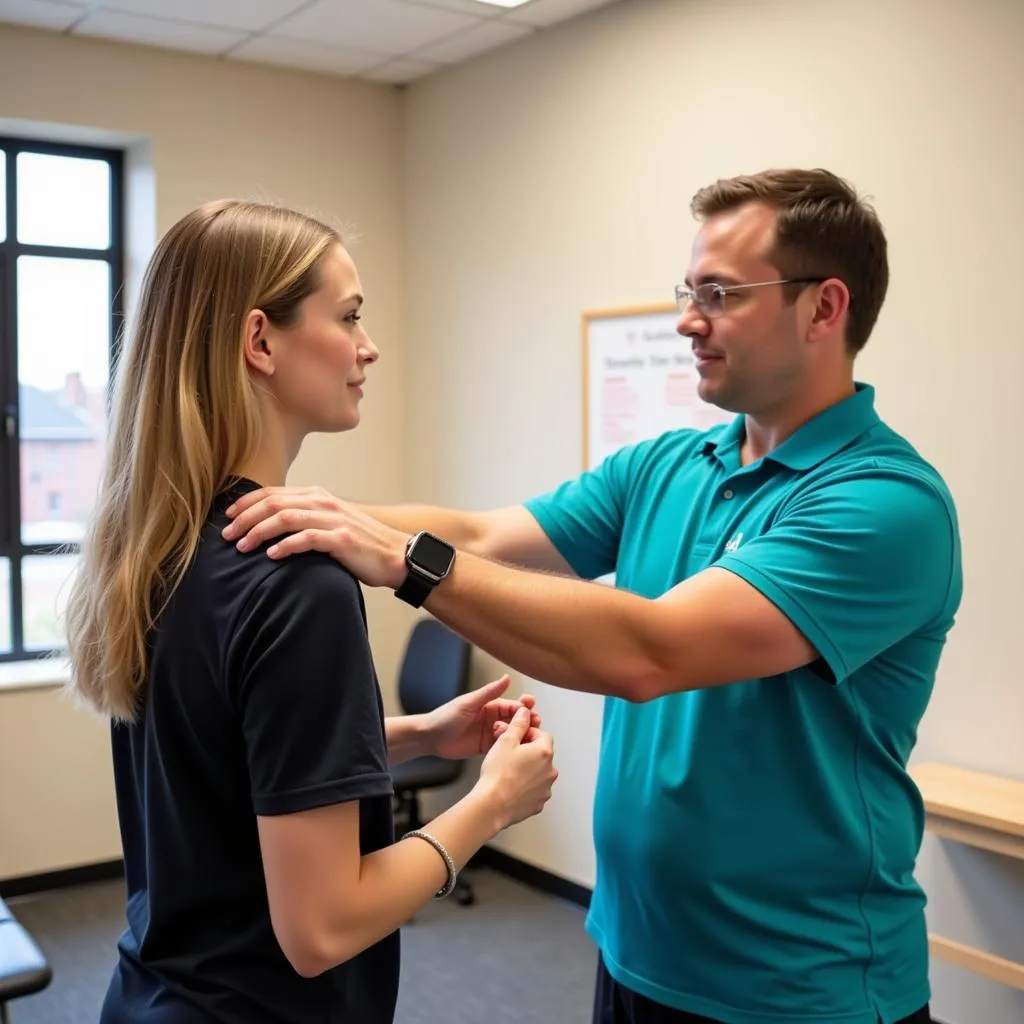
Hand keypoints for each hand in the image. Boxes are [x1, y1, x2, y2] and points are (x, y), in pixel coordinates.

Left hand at [221, 486, 406, 588]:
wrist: (396, 555)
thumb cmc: (360, 544)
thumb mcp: (330, 523)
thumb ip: (305, 519)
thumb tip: (271, 526)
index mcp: (318, 496)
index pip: (274, 492)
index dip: (246, 502)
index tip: (227, 517)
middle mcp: (324, 502)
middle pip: (274, 503)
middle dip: (245, 518)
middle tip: (226, 535)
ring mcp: (334, 519)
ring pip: (286, 518)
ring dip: (259, 532)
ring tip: (242, 547)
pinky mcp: (342, 539)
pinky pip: (307, 539)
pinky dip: (285, 546)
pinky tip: (271, 556)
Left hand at [426, 674, 540, 759]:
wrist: (429, 737)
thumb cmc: (445, 716)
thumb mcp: (469, 703)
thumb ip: (489, 692)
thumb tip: (507, 677)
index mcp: (490, 706)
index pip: (512, 705)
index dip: (523, 707)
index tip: (532, 707)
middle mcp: (492, 719)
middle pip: (516, 720)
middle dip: (527, 722)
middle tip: (536, 723)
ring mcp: (490, 734)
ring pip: (512, 735)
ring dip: (521, 736)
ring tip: (528, 738)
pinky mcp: (486, 748)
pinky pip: (503, 748)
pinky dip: (511, 749)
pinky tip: (518, 751)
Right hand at [474, 706, 556, 831]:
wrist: (492, 806)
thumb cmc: (497, 775)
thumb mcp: (506, 740)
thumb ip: (518, 724)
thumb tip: (525, 713)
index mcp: (544, 752)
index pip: (543, 735)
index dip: (528, 734)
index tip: (516, 738)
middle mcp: (550, 771)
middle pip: (542, 754)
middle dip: (527, 752)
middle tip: (509, 754)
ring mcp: (545, 789)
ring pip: (538, 772)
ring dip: (528, 770)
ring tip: (508, 772)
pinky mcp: (538, 803)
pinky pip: (534, 789)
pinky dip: (525, 787)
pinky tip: (510, 786)